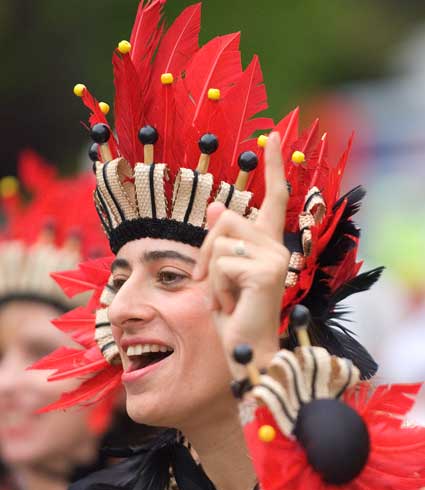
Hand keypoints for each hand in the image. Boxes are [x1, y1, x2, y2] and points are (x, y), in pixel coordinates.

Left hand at [194, 132, 288, 374]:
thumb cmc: (234, 317)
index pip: (273, 199)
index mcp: (267, 246)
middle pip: (226, 216)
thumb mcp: (220, 275)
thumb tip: (214, 207)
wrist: (246, 353)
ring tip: (227, 299)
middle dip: (205, 250)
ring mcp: (275, 259)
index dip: (272, 166)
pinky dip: (215, 288)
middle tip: (209, 285)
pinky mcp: (266, 272)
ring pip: (219, 241)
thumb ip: (222, 242)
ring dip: (209, 275)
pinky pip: (220, 264)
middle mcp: (277, 247)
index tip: (271, 134)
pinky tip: (232, 306)